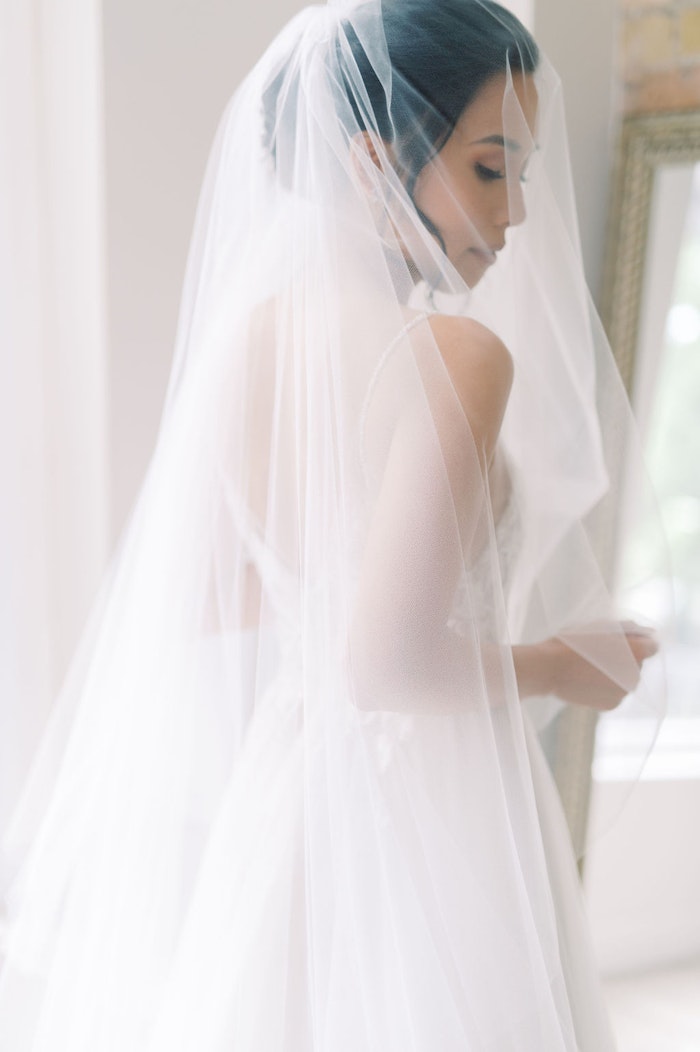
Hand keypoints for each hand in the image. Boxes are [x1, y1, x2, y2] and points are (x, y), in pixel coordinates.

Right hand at [539, 619, 658, 711]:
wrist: (548, 668)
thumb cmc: (572, 642)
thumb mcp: (598, 626)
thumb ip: (623, 628)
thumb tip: (639, 631)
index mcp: (638, 652)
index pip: (652, 645)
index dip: (638, 641)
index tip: (622, 640)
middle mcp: (636, 674)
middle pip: (637, 663)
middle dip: (624, 658)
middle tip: (599, 652)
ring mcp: (624, 692)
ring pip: (625, 679)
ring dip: (614, 673)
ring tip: (588, 667)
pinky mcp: (611, 705)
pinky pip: (614, 693)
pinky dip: (605, 688)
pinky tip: (586, 680)